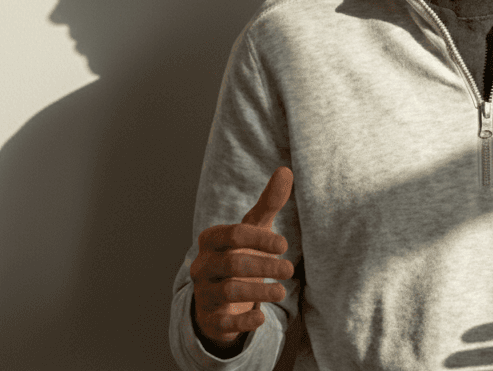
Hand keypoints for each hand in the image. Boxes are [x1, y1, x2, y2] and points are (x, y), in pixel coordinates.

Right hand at [190, 166, 295, 349]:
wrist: (219, 298)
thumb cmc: (240, 253)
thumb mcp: (254, 229)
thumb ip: (269, 202)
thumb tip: (286, 170)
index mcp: (211, 240)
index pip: (233, 234)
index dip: (259, 239)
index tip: (284, 244)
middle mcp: (202, 266)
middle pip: (232, 263)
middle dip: (263, 266)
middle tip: (290, 269)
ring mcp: (204, 293)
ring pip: (229, 292)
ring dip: (259, 292)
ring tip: (282, 291)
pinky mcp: (211, 319)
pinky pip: (224, 322)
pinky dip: (243, 322)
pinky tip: (262, 318)